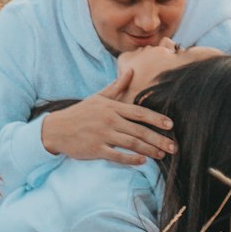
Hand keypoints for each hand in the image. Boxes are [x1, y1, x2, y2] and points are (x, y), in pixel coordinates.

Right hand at [40, 69, 175, 164]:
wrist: (56, 129)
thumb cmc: (80, 113)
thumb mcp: (98, 97)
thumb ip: (117, 86)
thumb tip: (131, 70)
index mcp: (112, 107)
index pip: (139, 112)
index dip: (157, 119)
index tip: (171, 125)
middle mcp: (109, 120)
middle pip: (139, 131)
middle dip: (159, 139)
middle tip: (174, 146)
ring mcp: (102, 135)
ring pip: (131, 143)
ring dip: (149, 150)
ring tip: (162, 155)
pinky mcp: (96, 149)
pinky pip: (117, 155)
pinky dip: (131, 159)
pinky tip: (142, 161)